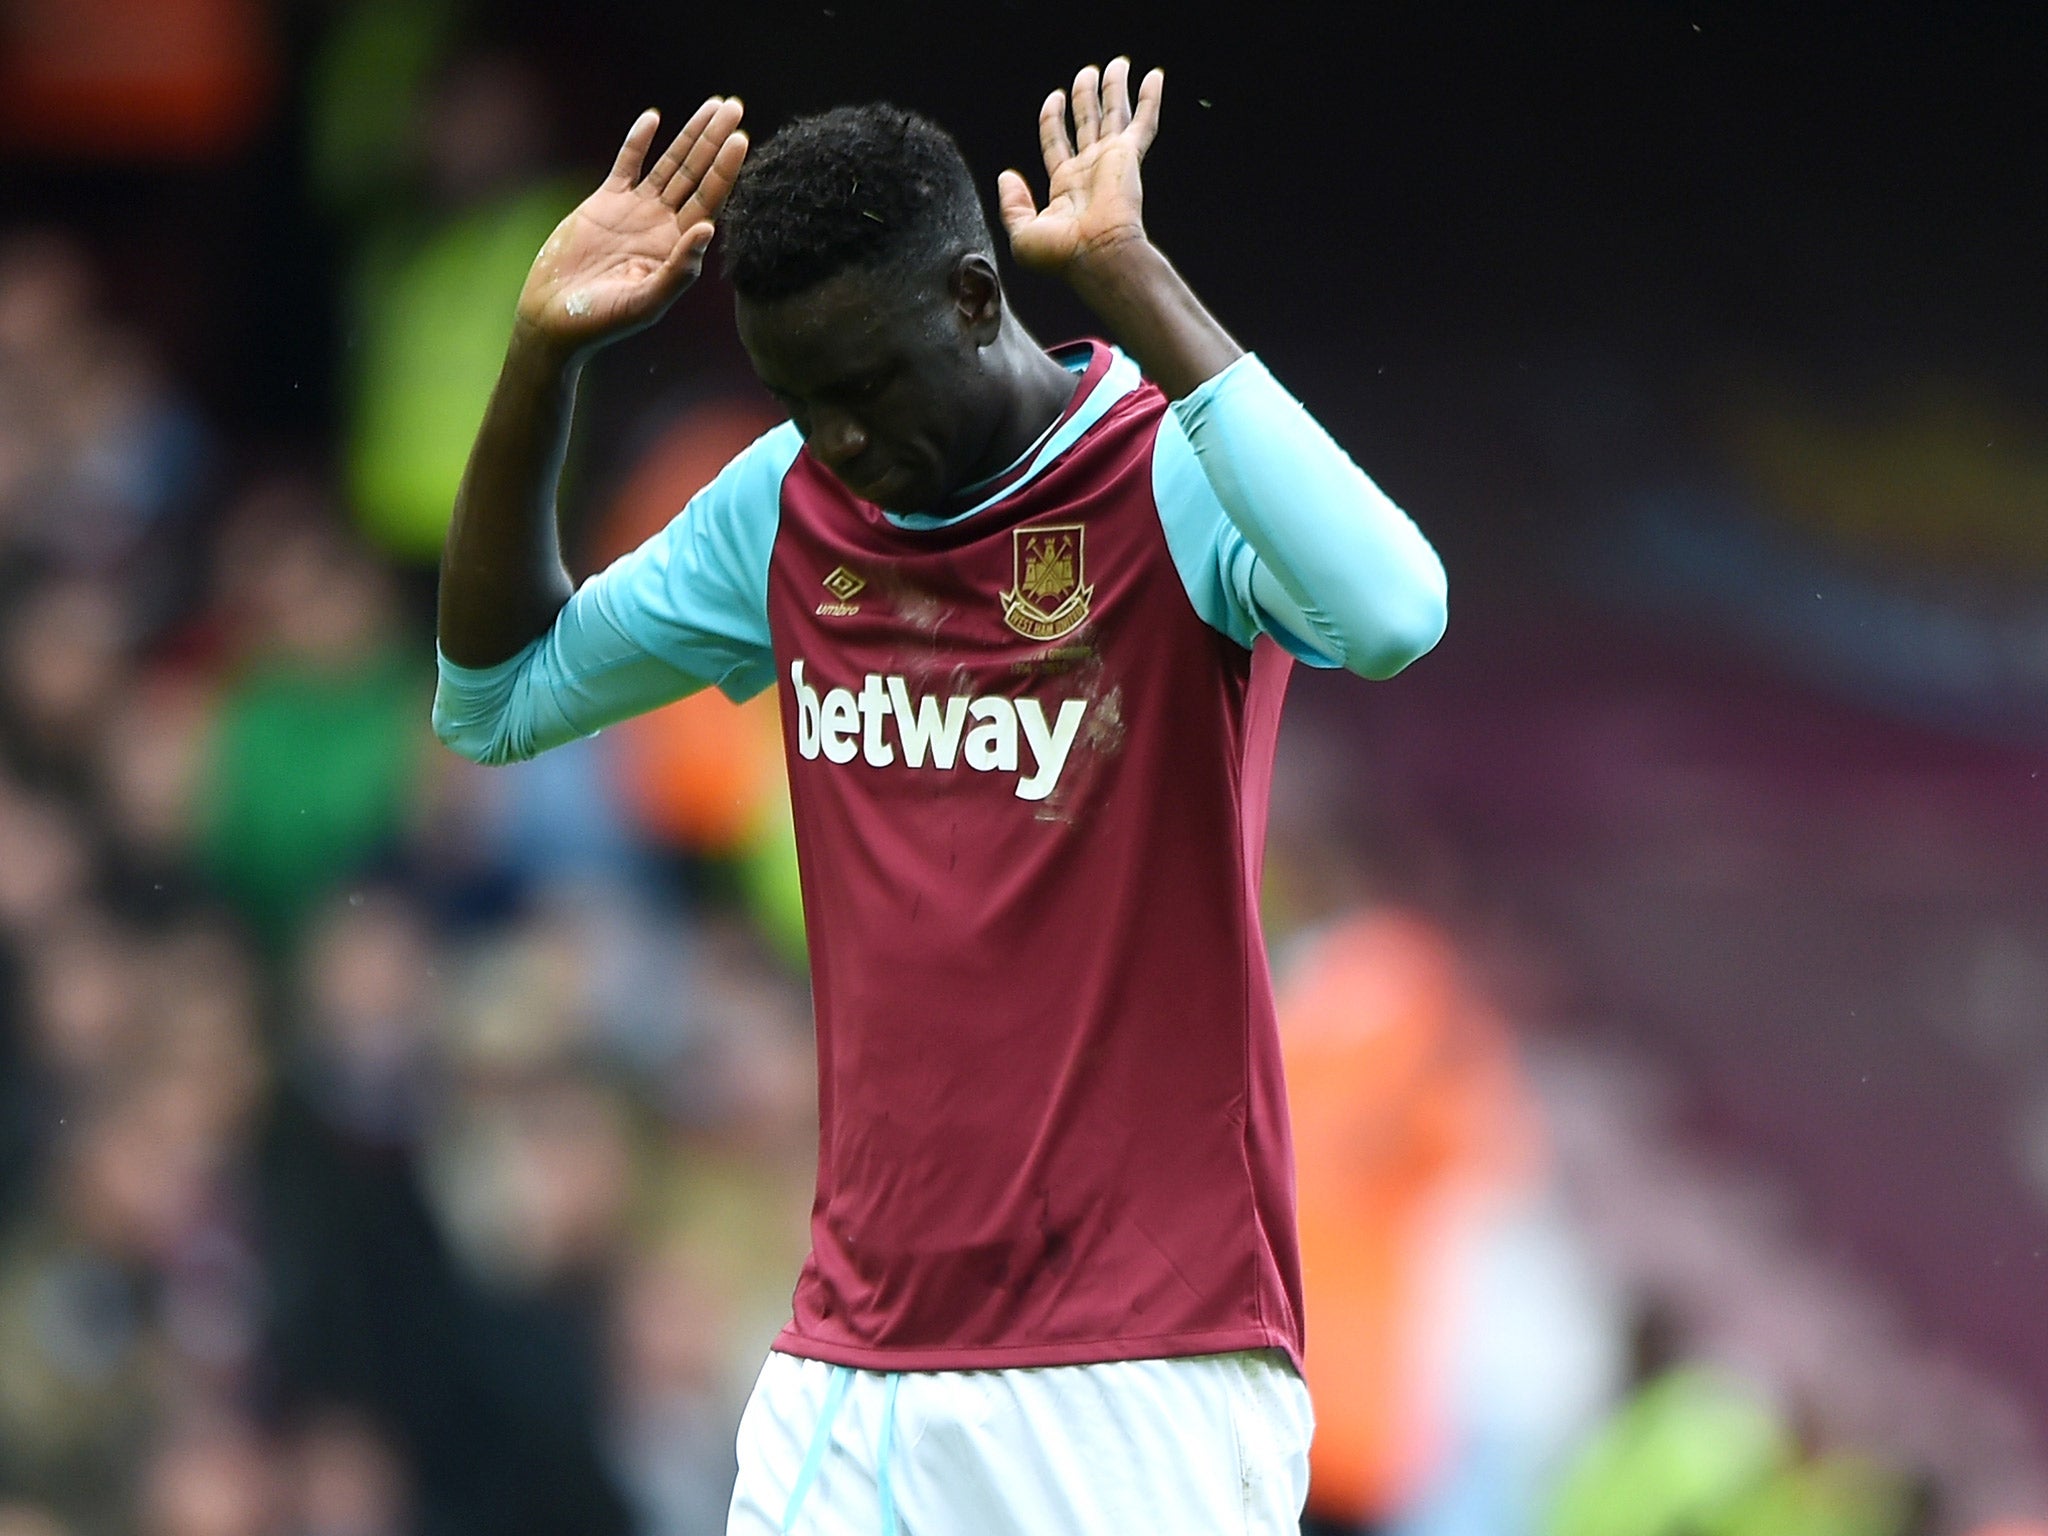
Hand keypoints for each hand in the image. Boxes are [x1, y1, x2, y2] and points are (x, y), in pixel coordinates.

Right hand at [516, 98, 748, 352]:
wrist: (555, 318)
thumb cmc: (602, 321)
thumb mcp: (645, 302)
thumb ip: (678, 270)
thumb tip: (708, 229)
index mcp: (678, 247)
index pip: (711, 201)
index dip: (726, 169)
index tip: (742, 138)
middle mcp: (663, 225)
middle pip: (697, 173)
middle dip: (715, 140)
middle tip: (734, 106)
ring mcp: (636, 211)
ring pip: (670, 164)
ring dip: (690, 135)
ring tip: (713, 105)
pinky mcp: (605, 202)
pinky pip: (626, 164)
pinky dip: (638, 141)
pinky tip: (654, 117)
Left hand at [997, 58, 1162, 278]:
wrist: (1096, 256)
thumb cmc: (1062, 256)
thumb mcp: (1022, 233)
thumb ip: (1012, 204)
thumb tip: (1008, 177)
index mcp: (1066, 186)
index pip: (1057, 141)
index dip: (1054, 118)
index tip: (1055, 97)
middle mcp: (1090, 170)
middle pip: (1087, 121)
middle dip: (1086, 96)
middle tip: (1088, 74)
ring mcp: (1111, 161)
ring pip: (1113, 114)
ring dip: (1114, 88)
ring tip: (1117, 65)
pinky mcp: (1129, 157)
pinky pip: (1143, 122)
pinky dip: (1150, 98)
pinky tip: (1154, 76)